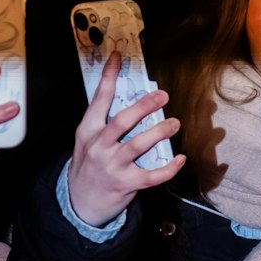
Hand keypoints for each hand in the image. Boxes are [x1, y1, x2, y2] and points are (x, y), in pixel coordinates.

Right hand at [65, 53, 185, 228]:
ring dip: (159, 132)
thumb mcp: (87, 140)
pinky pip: (152, 175)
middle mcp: (99, 147)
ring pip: (138, 145)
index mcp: (88, 131)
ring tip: (174, 123)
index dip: (110, 76)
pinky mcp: (126, 183)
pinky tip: (180, 158)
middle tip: (163, 95)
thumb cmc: (89, 165)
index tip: (119, 57)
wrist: (79, 202)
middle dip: (144, 106)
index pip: (99, 99)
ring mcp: (112, 166)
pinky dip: (169, 168)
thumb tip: (130, 96)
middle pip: (122, 121)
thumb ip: (104, 121)